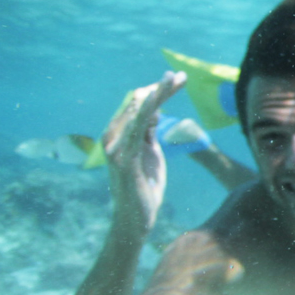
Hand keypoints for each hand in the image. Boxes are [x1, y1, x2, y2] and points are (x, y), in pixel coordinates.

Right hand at [100, 71, 184, 235]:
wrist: (136, 218)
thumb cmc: (144, 186)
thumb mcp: (149, 153)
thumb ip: (148, 131)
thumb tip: (155, 108)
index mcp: (120, 135)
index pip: (139, 106)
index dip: (158, 92)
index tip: (178, 80)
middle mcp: (113, 137)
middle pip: (138, 105)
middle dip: (160, 89)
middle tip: (180, 76)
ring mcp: (116, 147)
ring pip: (137, 113)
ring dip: (157, 94)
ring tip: (172, 79)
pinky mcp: (123, 159)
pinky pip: (135, 130)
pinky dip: (144, 112)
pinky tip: (154, 98)